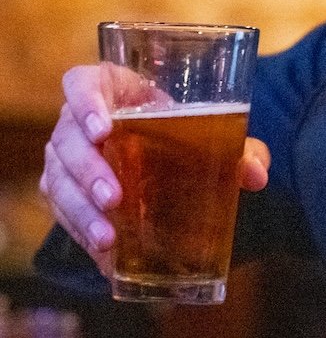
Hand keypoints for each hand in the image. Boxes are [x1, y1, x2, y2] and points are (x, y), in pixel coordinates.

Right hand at [38, 64, 270, 270]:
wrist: (168, 150)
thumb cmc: (181, 130)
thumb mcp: (209, 131)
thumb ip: (237, 147)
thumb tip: (257, 175)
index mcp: (109, 88)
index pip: (80, 83)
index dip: (84, 103)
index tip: (103, 129)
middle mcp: (77, 119)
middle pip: (66, 139)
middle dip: (87, 171)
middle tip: (113, 197)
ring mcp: (66, 155)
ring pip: (58, 179)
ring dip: (80, 211)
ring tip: (108, 238)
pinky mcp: (64, 189)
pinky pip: (62, 210)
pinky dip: (82, 232)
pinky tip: (104, 254)